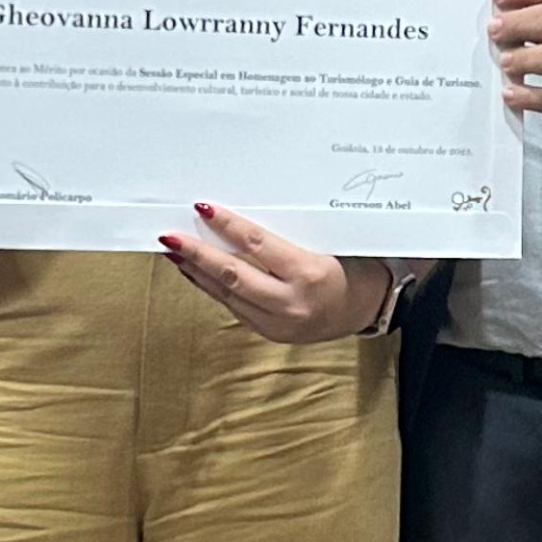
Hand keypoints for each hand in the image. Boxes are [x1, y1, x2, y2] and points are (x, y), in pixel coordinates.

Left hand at [161, 207, 392, 343]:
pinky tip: (197, 274)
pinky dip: (212, 289)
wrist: (370, 308)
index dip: (226, 225)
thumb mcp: (325, 244)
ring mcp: (280, 323)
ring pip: (227, 295)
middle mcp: (291, 302)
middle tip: (170, 237)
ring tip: (175, 253)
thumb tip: (236, 222)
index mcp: (309, 274)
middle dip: (197, 254)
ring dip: (198, 273)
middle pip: (233, 275)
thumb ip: (283, 238)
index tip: (202, 208)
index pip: (256, 245)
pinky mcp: (272, 334)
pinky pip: (235, 307)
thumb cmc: (351, 266)